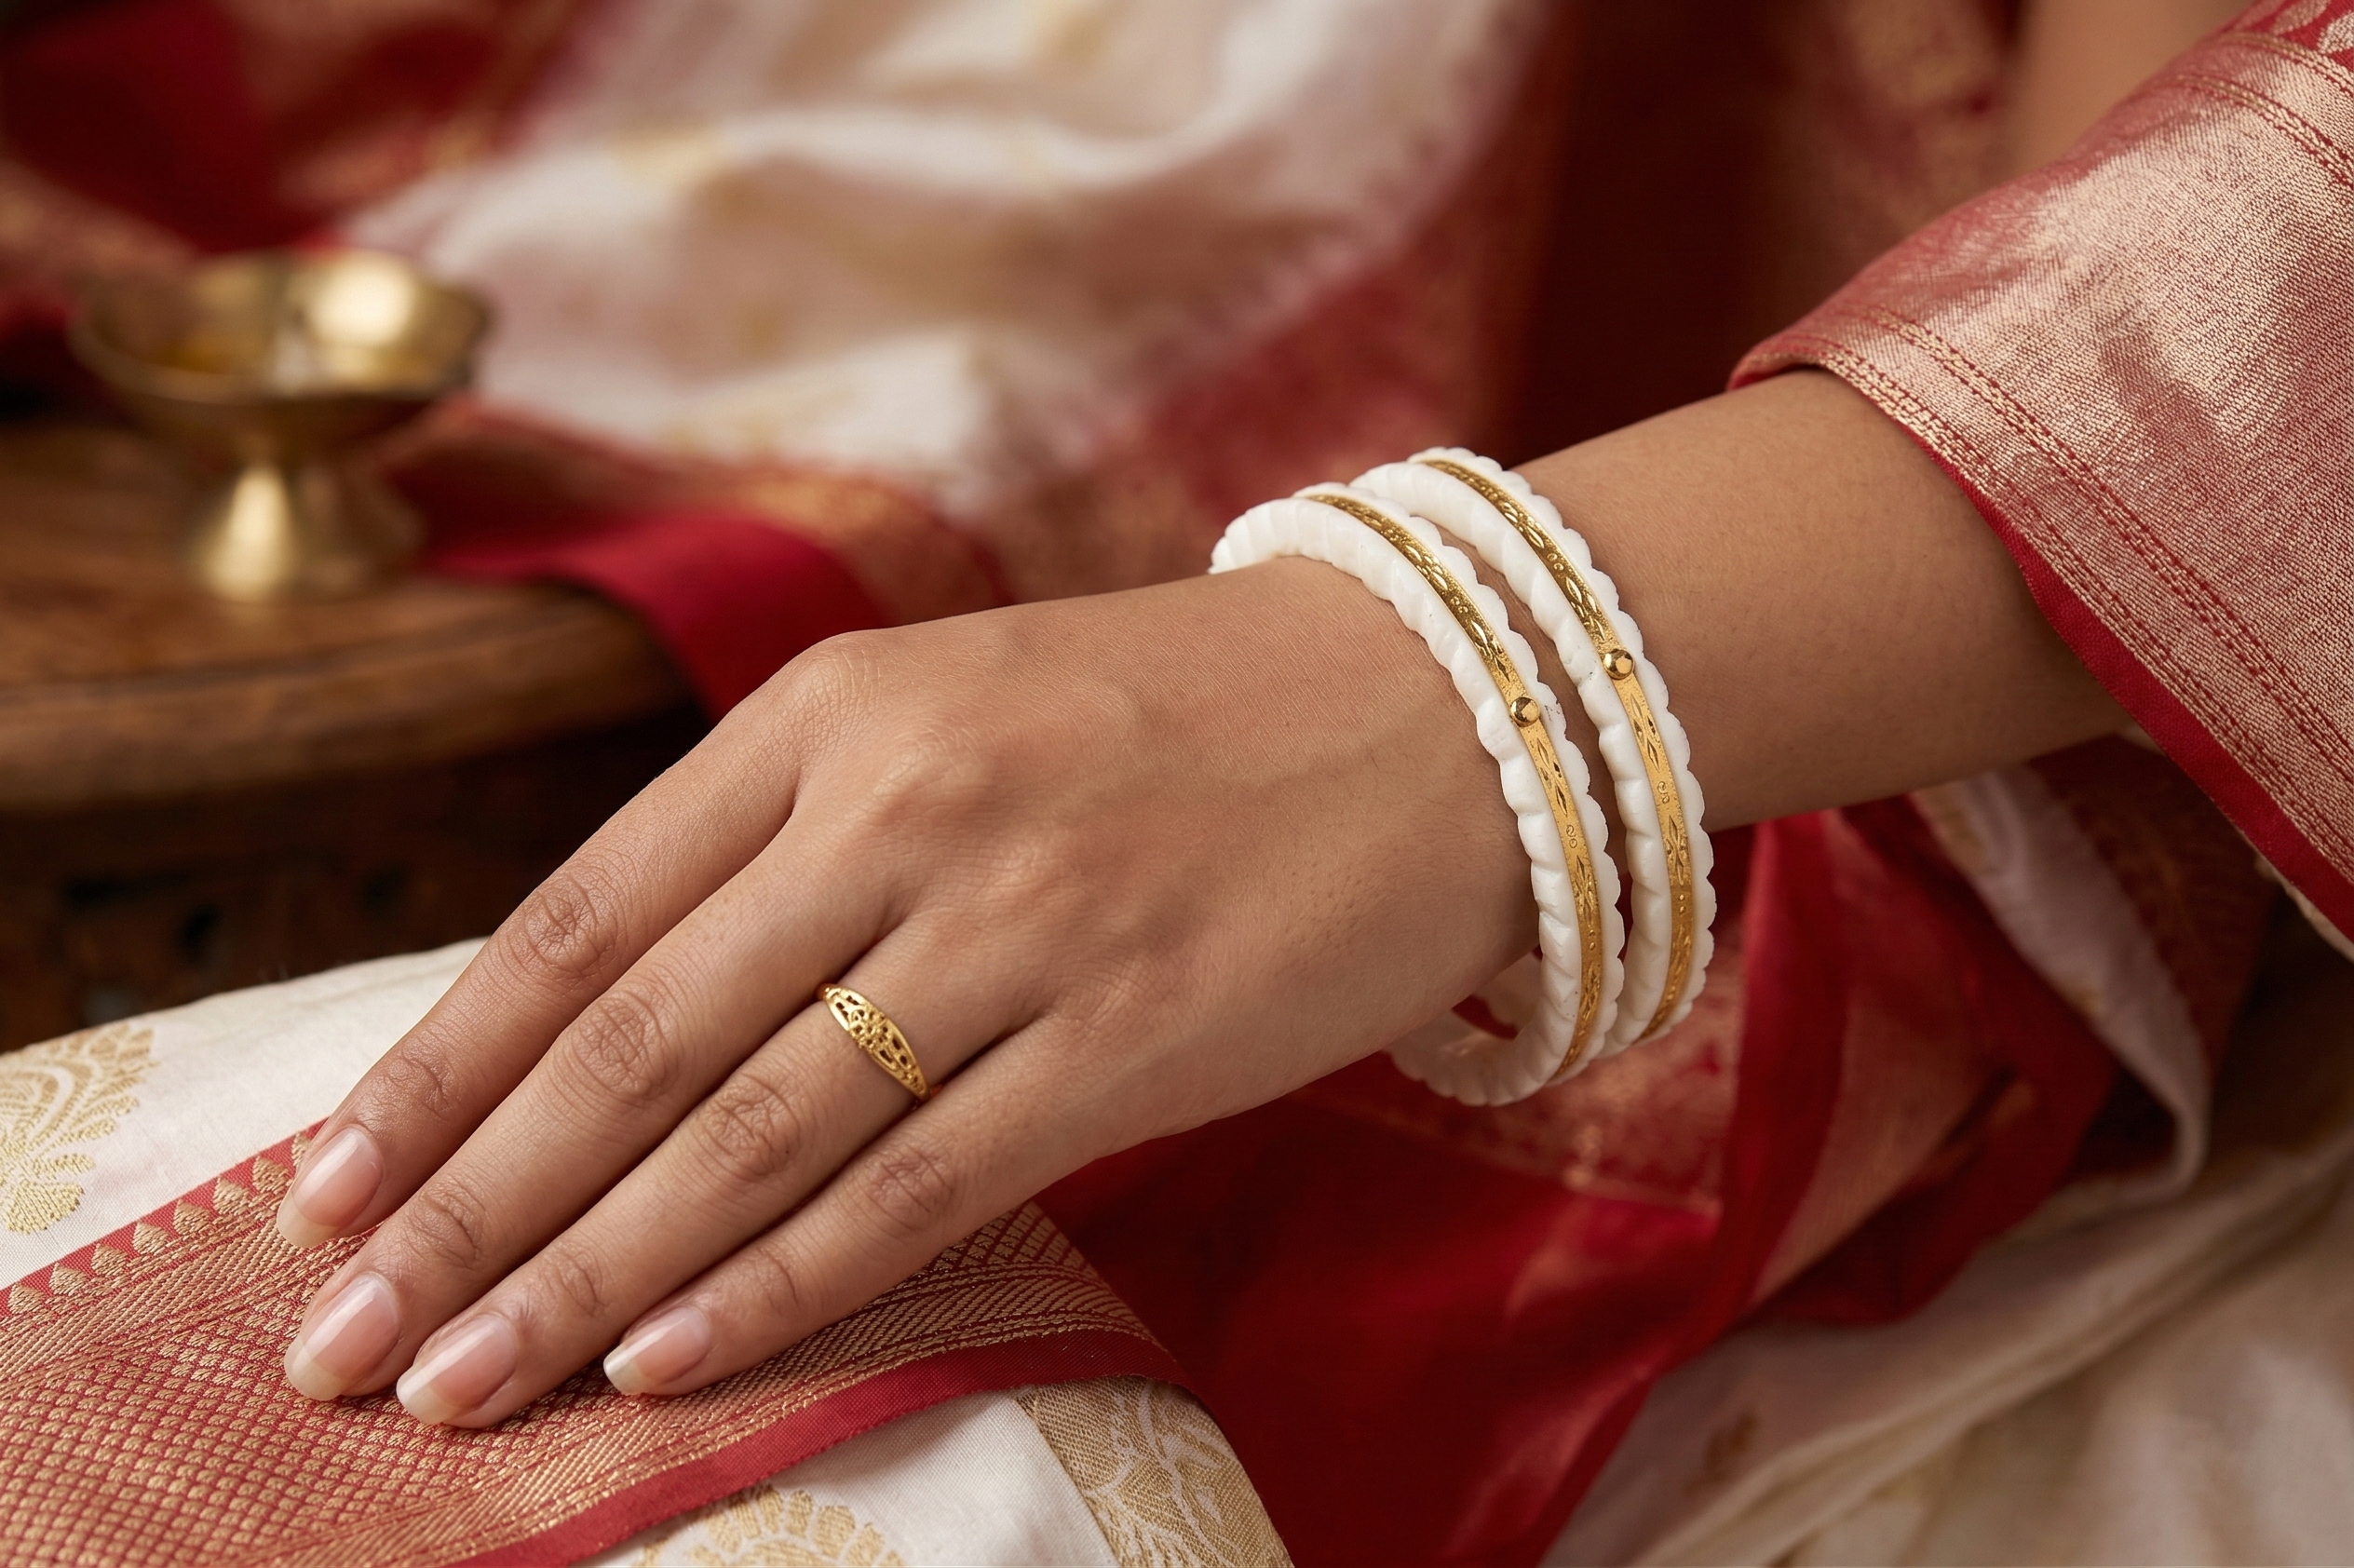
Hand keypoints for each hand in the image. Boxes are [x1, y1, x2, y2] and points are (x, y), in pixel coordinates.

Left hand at [273, 557, 1535, 1425]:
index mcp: (835, 710)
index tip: (329, 1191)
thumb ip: (791, 838)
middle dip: (467, 1209)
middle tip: (339, 1342)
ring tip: (456, 1384)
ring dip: (586, 1276)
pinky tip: (666, 1361)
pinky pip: (918, 1188)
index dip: (441, 1071)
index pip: (582, 916)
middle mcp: (907, 805)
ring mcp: (1023, 922)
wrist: (1446, 705)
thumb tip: (611, 1031)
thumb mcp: (955, 711)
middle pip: (633, 1043)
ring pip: (753, 1132)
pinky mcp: (1134, 1035)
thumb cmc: (1179, 719)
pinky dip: (779, 1285)